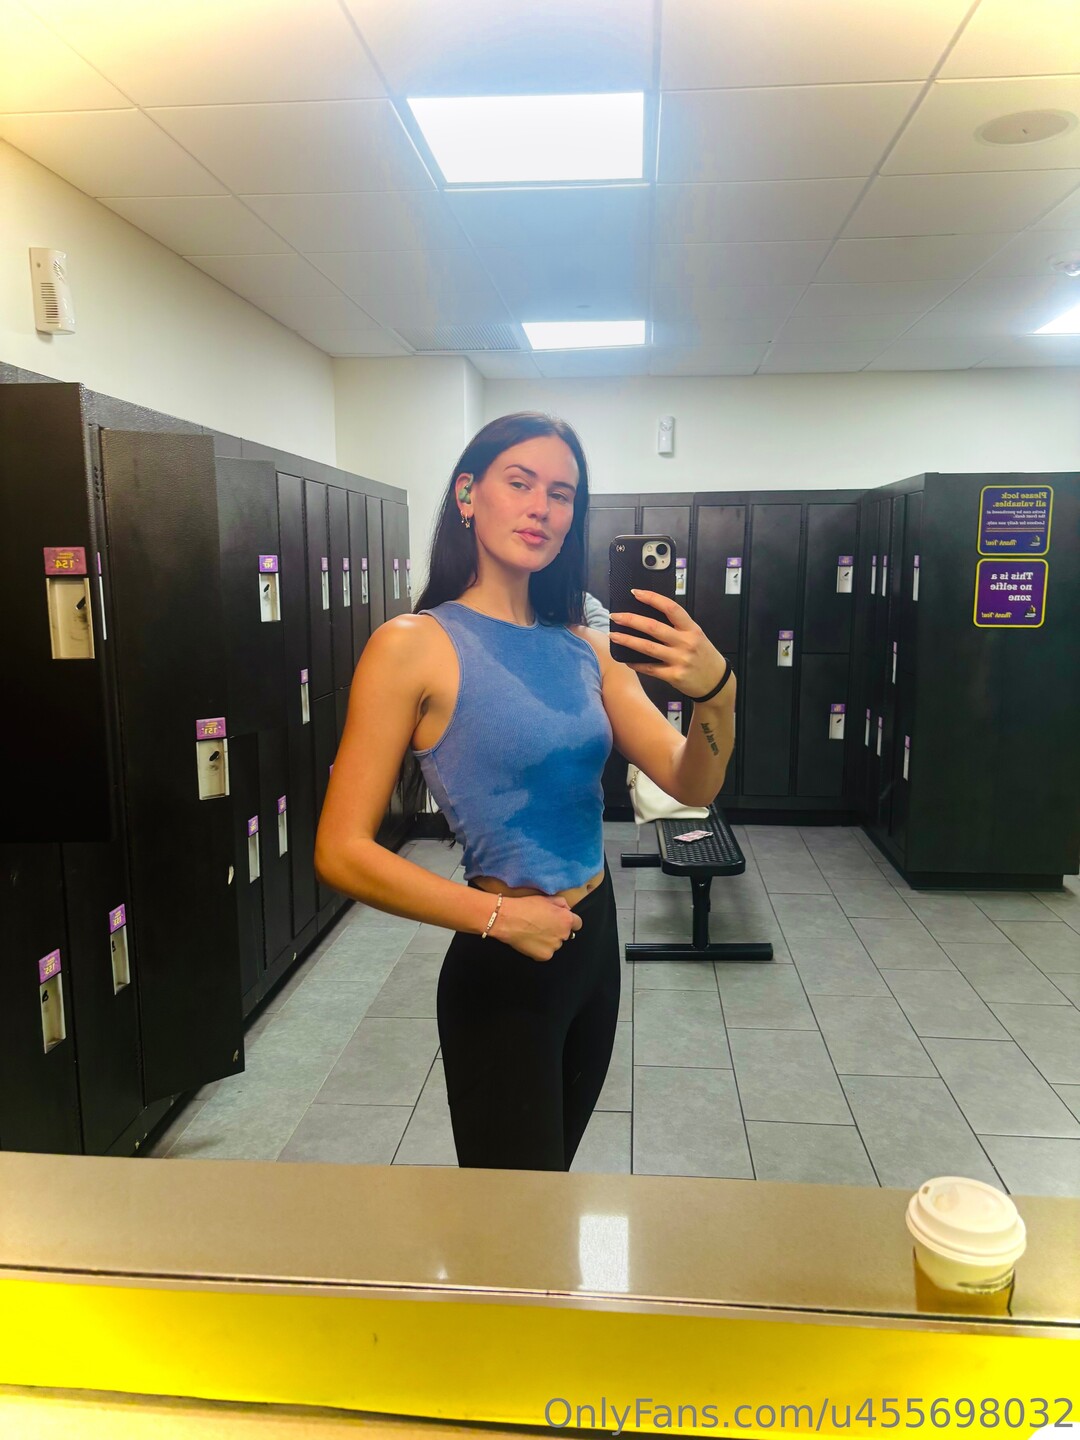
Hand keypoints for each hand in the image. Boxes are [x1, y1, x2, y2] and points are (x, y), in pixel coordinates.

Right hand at [496, 895, 582, 960]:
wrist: (508, 919)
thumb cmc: (526, 906)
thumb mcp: (546, 898)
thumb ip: (561, 904)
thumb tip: (566, 909)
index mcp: (566, 920)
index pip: (577, 924)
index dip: (568, 921)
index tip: (560, 921)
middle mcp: (564, 935)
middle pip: (565, 934)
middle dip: (557, 930)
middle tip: (542, 925)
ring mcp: (554, 947)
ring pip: (555, 944)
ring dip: (549, 940)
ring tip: (534, 932)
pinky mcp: (544, 956)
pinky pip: (546, 952)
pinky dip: (540, 948)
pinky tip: (530, 940)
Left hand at [610, 589, 728, 699]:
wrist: (717, 683)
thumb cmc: (704, 657)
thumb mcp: (697, 636)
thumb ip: (678, 627)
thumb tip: (649, 616)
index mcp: (692, 629)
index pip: (671, 608)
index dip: (652, 598)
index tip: (636, 593)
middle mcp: (686, 643)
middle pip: (653, 627)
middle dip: (631, 620)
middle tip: (616, 616)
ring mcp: (680, 660)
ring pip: (648, 648)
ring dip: (628, 640)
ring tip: (614, 635)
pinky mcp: (674, 676)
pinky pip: (650, 668)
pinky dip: (635, 663)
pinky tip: (625, 658)